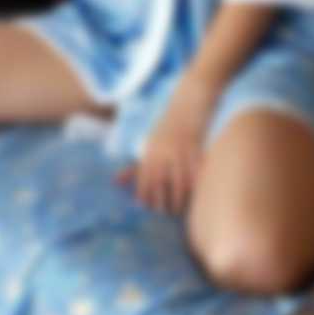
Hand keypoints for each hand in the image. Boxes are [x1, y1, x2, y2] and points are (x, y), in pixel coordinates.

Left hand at [114, 70, 221, 214]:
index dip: (144, 195)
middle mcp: (164, 151)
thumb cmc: (167, 128)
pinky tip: (195, 196)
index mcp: (152, 150)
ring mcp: (182, 150)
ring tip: (178, 210)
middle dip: (161, 201)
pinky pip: (196, 172)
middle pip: (160, 182)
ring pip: (180, 182)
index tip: (147, 207)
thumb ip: (136, 166)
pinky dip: (195, 186)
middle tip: (163, 213)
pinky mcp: (198, 149)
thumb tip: (116, 182)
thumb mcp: (150, 144)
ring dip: (179, 199)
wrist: (188, 101)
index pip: (144, 178)